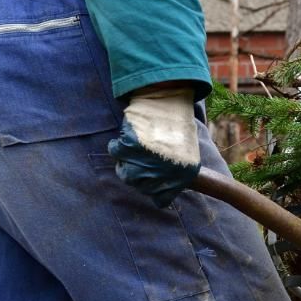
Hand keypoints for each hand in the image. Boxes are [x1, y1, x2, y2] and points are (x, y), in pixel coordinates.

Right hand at [109, 84, 200, 206]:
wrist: (169, 100)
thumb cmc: (176, 127)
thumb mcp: (185, 154)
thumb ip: (172, 173)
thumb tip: (156, 194)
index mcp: (184, 176)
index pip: (161, 199)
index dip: (153, 190)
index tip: (151, 181)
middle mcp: (165, 172)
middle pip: (139, 187)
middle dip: (136, 175)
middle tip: (137, 161)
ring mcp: (147, 160)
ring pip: (125, 173)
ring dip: (125, 163)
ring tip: (132, 150)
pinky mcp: (131, 146)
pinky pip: (116, 152)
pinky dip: (117, 145)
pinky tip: (126, 137)